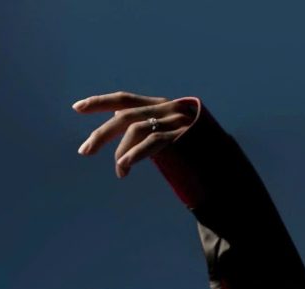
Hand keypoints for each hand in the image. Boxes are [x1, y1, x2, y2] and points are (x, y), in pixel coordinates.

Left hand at [73, 90, 197, 177]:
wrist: (228, 166)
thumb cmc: (197, 158)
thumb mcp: (169, 142)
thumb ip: (148, 135)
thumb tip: (122, 137)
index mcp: (161, 106)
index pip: (125, 100)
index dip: (100, 102)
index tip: (76, 108)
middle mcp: (167, 108)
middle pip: (125, 115)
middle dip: (101, 133)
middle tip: (84, 151)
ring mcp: (176, 121)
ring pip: (135, 129)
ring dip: (121, 152)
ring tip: (120, 172)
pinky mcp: (183, 136)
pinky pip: (152, 142)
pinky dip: (135, 154)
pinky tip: (125, 167)